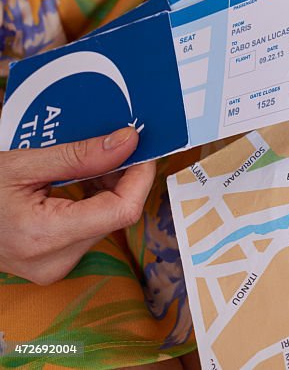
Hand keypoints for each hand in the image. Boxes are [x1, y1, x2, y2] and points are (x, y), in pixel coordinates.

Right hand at [0, 128, 154, 284]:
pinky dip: (93, 201)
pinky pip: (89, 229)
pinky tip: (83, 178)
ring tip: (92, 159)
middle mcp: (53, 262)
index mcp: (44, 236)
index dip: (140, 178)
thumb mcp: (23, 163)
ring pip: (106, 222)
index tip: (144, 149)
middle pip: (116, 216)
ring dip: (109, 188)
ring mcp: (53, 268)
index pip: (121, 212)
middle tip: (116, 144)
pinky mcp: (52, 264)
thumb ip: (79, 155)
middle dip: (123, 178)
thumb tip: (128, 141)